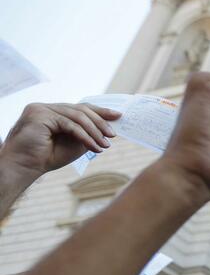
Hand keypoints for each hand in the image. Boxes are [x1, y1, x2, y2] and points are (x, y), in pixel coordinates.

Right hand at [0, 102, 119, 179]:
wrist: (26, 167)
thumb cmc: (48, 157)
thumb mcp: (75, 143)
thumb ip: (88, 133)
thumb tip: (110, 128)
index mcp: (53, 111)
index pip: (80, 107)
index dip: (100, 111)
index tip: (118, 115)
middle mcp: (46, 107)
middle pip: (80, 109)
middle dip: (100, 122)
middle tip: (112, 135)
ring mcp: (41, 109)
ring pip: (77, 116)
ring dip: (94, 132)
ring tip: (105, 145)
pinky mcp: (39, 114)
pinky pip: (69, 124)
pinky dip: (85, 136)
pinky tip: (94, 147)